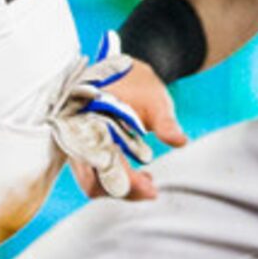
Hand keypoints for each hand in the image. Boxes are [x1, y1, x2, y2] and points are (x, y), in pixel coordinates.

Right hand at [50, 32, 187, 200]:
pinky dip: (115, 179)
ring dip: (118, 187)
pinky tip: (139, 175)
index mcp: (89, 118)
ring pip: (91, 181)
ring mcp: (78, 142)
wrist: (124, 68)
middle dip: (122, 190)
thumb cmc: (137, 81)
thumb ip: (165, 122)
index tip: (151, 189)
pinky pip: (95, 173)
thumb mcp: (156, 99)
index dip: (126, 180)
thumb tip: (179, 141)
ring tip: (148, 182)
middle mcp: (77, 132)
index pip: (103, 161)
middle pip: (91, 180)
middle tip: (151, 190)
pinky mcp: (85, 147)